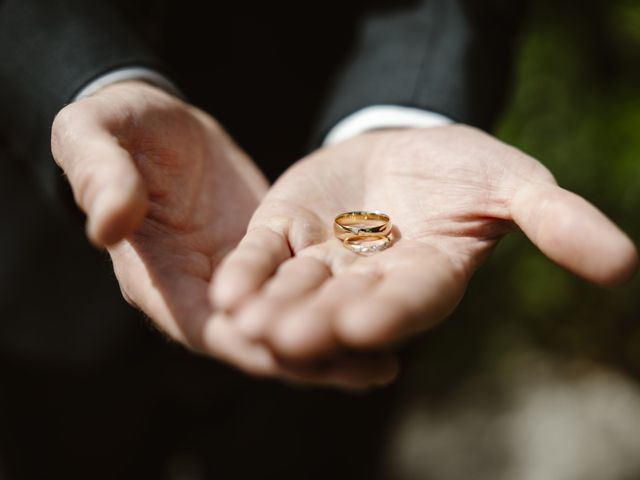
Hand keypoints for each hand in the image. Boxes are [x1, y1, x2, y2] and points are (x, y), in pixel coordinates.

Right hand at [51, 81, 395, 387]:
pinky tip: (379, 307)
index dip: (253, 345)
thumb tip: (106, 226)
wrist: (156, 121)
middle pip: (258, 340)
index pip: (206, 327)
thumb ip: (102, 178)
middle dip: (312, 359)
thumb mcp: (97, 137)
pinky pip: (300, 289)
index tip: (303, 355)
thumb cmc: (118, 126)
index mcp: (156, 276)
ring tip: (389, 359)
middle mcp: (198, 291)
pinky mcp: (266, 256)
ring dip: (333, 342)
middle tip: (373, 371)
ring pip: (286, 321)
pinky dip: (333, 304)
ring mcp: (237, 277)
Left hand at [212, 125, 637, 370]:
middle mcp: (372, 281)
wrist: (403, 148)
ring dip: (273, 309)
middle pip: (345, 307)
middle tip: (290, 340)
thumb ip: (558, 222)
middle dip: (319, 324)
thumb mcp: (515, 183)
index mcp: (428, 275)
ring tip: (248, 325)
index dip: (391, 312)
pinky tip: (226, 292)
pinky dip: (247, 274)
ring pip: (297, 292)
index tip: (365, 326)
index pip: (412, 299)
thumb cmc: (466, 168)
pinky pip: (263, 257)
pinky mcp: (285, 232)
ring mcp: (324, 260)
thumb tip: (625, 266)